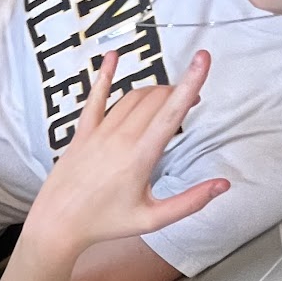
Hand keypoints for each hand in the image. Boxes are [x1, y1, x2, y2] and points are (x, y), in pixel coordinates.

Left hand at [25, 50, 226, 256]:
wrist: (58, 224)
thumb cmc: (105, 223)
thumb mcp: (153, 220)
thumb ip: (190, 202)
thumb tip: (223, 185)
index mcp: (140, 157)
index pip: (171, 113)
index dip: (191, 83)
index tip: (203, 59)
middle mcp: (119, 139)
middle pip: (156, 99)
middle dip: (177, 93)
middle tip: (191, 101)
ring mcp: (98, 133)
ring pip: (132, 97)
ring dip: (155, 92)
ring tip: (168, 99)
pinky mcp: (82, 133)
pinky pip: (95, 98)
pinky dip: (105, 76)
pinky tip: (113, 56)